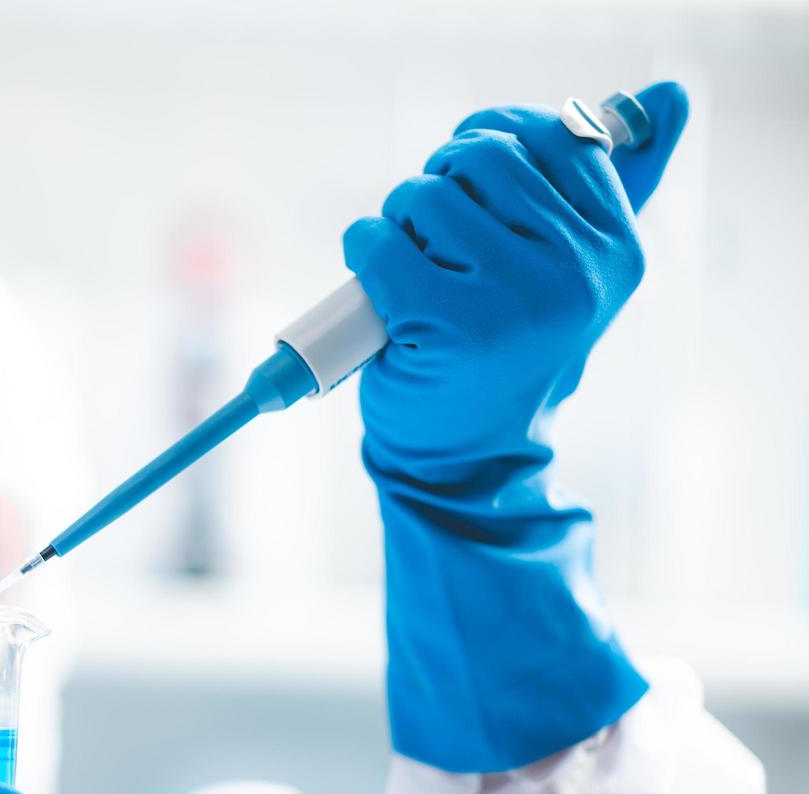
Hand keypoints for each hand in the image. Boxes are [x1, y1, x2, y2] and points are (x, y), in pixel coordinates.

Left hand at [341, 83, 687, 772]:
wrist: (466, 460)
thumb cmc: (503, 356)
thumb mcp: (568, 273)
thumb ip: (614, 187)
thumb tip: (667, 96)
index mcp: (618, 248)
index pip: (550, 132)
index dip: (488, 144)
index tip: (467, 185)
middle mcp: (580, 270)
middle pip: (481, 154)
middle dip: (437, 185)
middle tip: (432, 242)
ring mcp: (518, 299)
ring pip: (422, 194)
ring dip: (395, 226)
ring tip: (412, 281)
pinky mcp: (450, 323)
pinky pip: (377, 241)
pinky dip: (361, 256)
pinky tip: (379, 298)